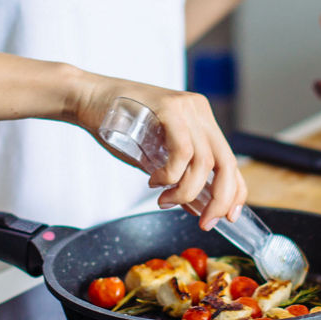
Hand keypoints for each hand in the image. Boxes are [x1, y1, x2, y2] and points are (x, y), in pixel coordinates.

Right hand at [73, 77, 246, 229]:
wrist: (86, 97)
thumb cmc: (116, 125)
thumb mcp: (153, 157)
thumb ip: (177, 178)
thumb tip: (196, 207)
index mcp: (201, 121)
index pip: (230, 161)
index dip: (235, 192)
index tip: (228, 217)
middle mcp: (200, 112)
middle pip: (227, 163)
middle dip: (219, 200)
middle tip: (205, 222)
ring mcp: (186, 108)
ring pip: (204, 162)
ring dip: (186, 191)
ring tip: (164, 199)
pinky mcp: (169, 107)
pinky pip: (182, 151)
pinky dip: (171, 175)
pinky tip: (155, 181)